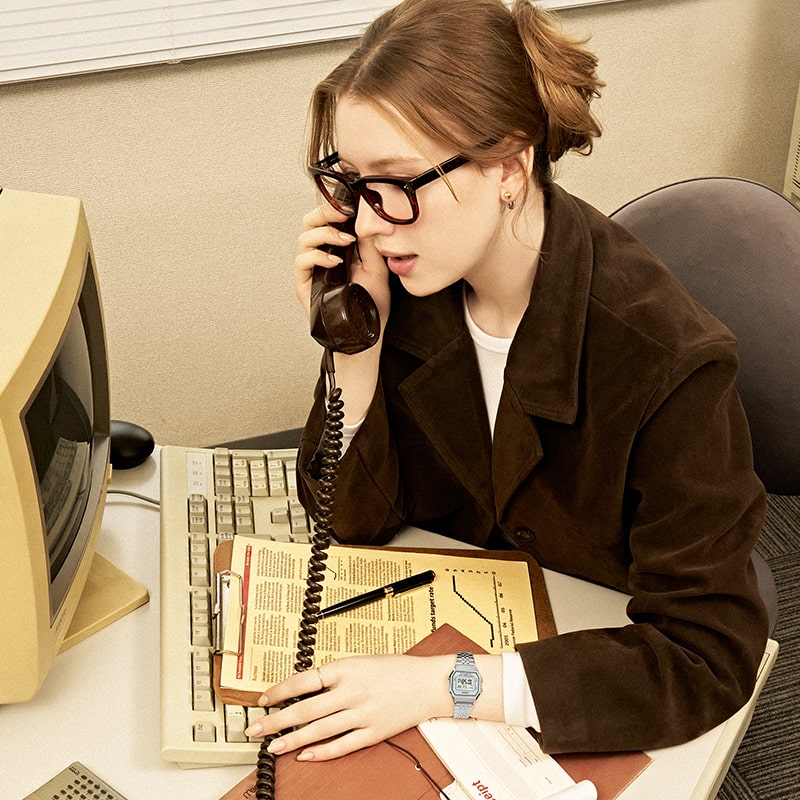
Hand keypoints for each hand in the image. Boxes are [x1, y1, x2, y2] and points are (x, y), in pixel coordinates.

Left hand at [244, 654, 453, 760]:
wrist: (430, 682)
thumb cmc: (397, 668)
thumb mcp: (361, 660)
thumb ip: (335, 674)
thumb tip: (306, 688)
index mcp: (347, 668)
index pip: (304, 680)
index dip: (280, 691)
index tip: (263, 700)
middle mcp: (352, 691)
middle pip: (305, 709)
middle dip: (276, 720)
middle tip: (255, 729)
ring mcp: (362, 714)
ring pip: (319, 730)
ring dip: (293, 740)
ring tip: (273, 747)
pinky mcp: (373, 732)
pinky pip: (342, 745)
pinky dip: (322, 752)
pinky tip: (305, 755)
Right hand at [294, 206, 390, 325]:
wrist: (366, 329)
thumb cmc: (370, 303)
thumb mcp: (377, 267)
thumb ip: (370, 243)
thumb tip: (367, 218)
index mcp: (339, 248)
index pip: (329, 220)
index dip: (335, 208)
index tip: (350, 203)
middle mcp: (322, 255)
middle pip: (311, 222)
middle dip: (325, 213)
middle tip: (342, 213)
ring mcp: (312, 268)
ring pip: (304, 238)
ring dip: (325, 234)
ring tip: (345, 241)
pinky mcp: (304, 283)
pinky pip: (301, 261)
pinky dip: (317, 256)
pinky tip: (334, 262)